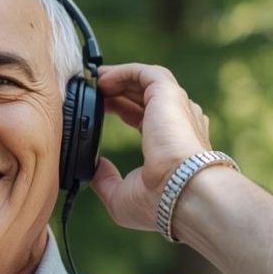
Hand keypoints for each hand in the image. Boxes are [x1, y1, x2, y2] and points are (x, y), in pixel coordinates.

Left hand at [90, 63, 212, 230]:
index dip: (120, 110)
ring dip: (119, 78)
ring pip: (146, 82)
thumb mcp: (121, 197)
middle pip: (143, 97)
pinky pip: (145, 73)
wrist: (181, 192)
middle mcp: (177, 122)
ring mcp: (176, 108)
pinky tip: (103, 79)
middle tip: (91, 89)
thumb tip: (96, 168)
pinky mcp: (168, 95)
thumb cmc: (159, 202)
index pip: (143, 118)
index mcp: (169, 144)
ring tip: (94, 79)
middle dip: (117, 91)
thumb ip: (107, 181)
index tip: (99, 108)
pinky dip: (123, 71)